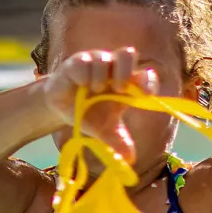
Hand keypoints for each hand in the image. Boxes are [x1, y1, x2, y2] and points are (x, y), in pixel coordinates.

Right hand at [41, 47, 158, 161]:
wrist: (62, 108)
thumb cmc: (89, 114)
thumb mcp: (104, 130)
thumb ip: (117, 141)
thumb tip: (130, 159)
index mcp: (127, 82)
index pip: (145, 74)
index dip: (149, 81)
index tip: (147, 95)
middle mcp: (113, 68)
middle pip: (127, 53)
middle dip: (125, 71)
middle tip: (119, 90)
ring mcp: (95, 62)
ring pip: (104, 58)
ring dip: (101, 78)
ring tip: (94, 90)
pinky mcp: (77, 62)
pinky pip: (84, 62)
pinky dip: (85, 75)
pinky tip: (81, 86)